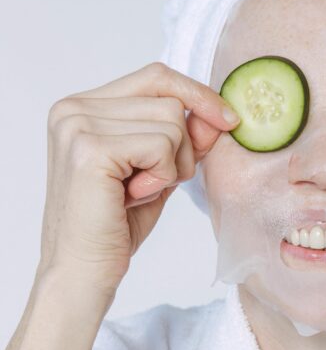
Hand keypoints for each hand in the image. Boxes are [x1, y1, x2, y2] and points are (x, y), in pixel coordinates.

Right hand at [38, 61, 239, 297]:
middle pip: (169, 101)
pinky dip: (161, 176)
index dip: (196, 95)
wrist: (83, 273)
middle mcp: (73, 108)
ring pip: (172, 122)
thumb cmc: (115, 226)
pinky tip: (132, 197)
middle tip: (151, 184)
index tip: (228, 120)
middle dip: (181, 148)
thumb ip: (185, 138)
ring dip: (171, 166)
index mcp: (82, 106)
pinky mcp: (91, 149)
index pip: (155, 76)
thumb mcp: (159, 170)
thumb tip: (220, 114)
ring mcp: (78, 125)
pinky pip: (162, 145)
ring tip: (137, 192)